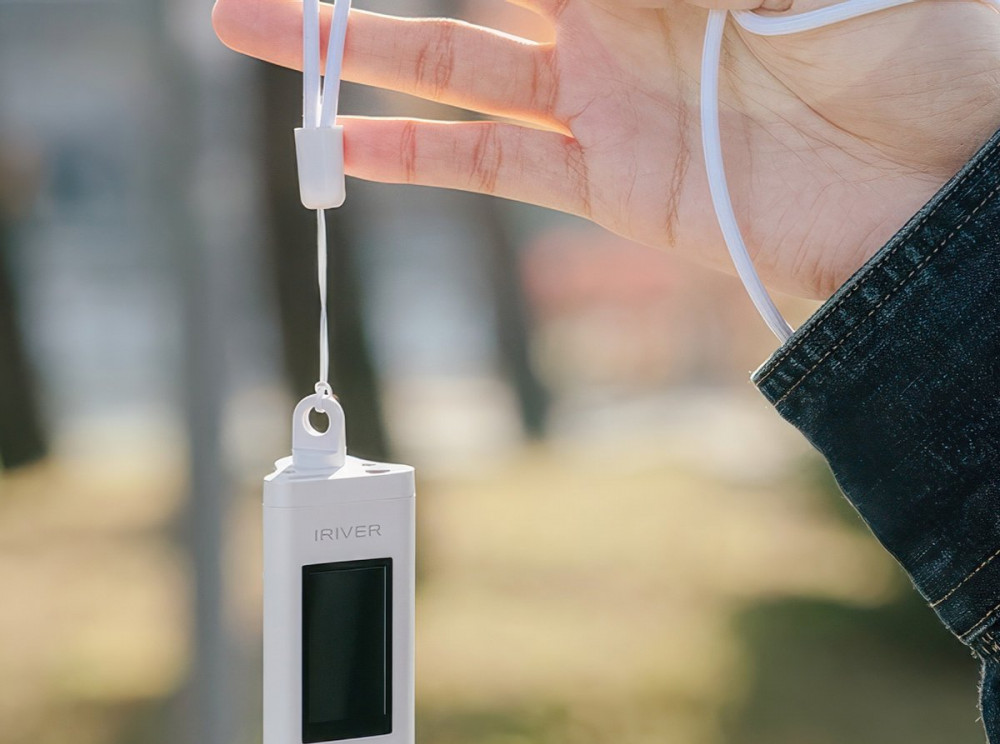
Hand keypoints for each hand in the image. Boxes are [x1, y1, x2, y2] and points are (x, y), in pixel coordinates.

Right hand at [213, 0, 999, 298]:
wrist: (923, 190)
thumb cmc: (902, 43)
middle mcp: (609, 12)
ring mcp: (599, 99)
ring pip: (451, 62)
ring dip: (352, 49)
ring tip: (260, 27)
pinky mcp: (604, 182)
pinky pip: (491, 165)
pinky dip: (415, 160)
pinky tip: (345, 150)